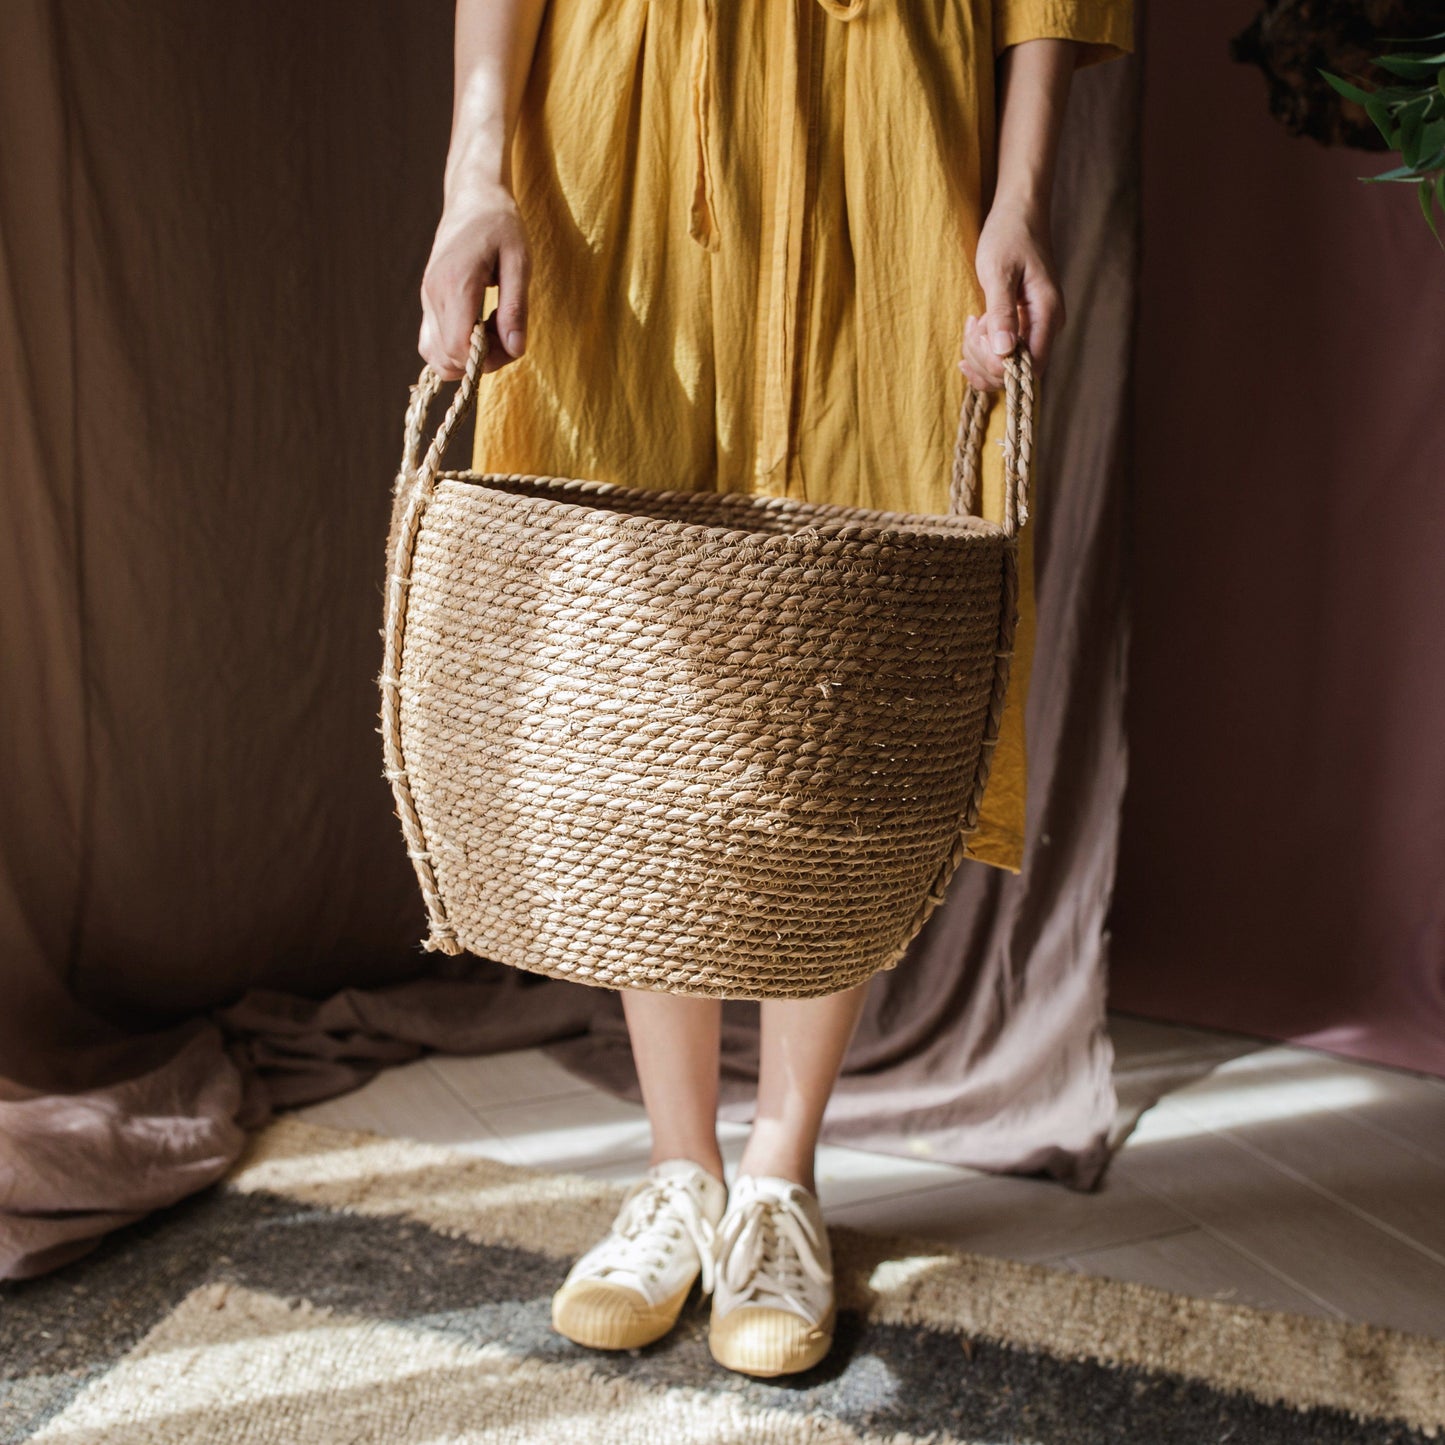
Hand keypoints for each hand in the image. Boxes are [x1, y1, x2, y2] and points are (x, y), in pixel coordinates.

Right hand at [419, 178, 530, 379]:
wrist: (473, 197)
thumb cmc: (501, 225)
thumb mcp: (519, 263)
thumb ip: (515, 309)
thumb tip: (516, 350)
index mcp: (455, 284)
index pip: (458, 348)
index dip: (487, 359)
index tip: (510, 341)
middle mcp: (432, 294)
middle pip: (448, 357)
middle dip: (482, 361)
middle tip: (507, 334)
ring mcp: (426, 299)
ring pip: (436, 355)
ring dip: (468, 357)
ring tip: (493, 330)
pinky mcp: (427, 300)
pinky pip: (433, 342)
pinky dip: (456, 347)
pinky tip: (479, 327)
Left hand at [959, 198, 1062, 391]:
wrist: (1020, 212)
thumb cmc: (1009, 235)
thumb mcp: (998, 272)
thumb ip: (1002, 312)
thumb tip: (1004, 352)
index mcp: (1048, 314)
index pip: (1029, 368)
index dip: (999, 368)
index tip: (978, 340)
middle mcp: (1048, 326)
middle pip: (1017, 372)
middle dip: (985, 361)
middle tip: (971, 327)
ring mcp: (1037, 326)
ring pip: (1008, 365)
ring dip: (981, 355)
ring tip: (971, 323)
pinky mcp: (1025, 324)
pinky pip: (1006, 352)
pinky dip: (984, 350)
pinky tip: (972, 333)